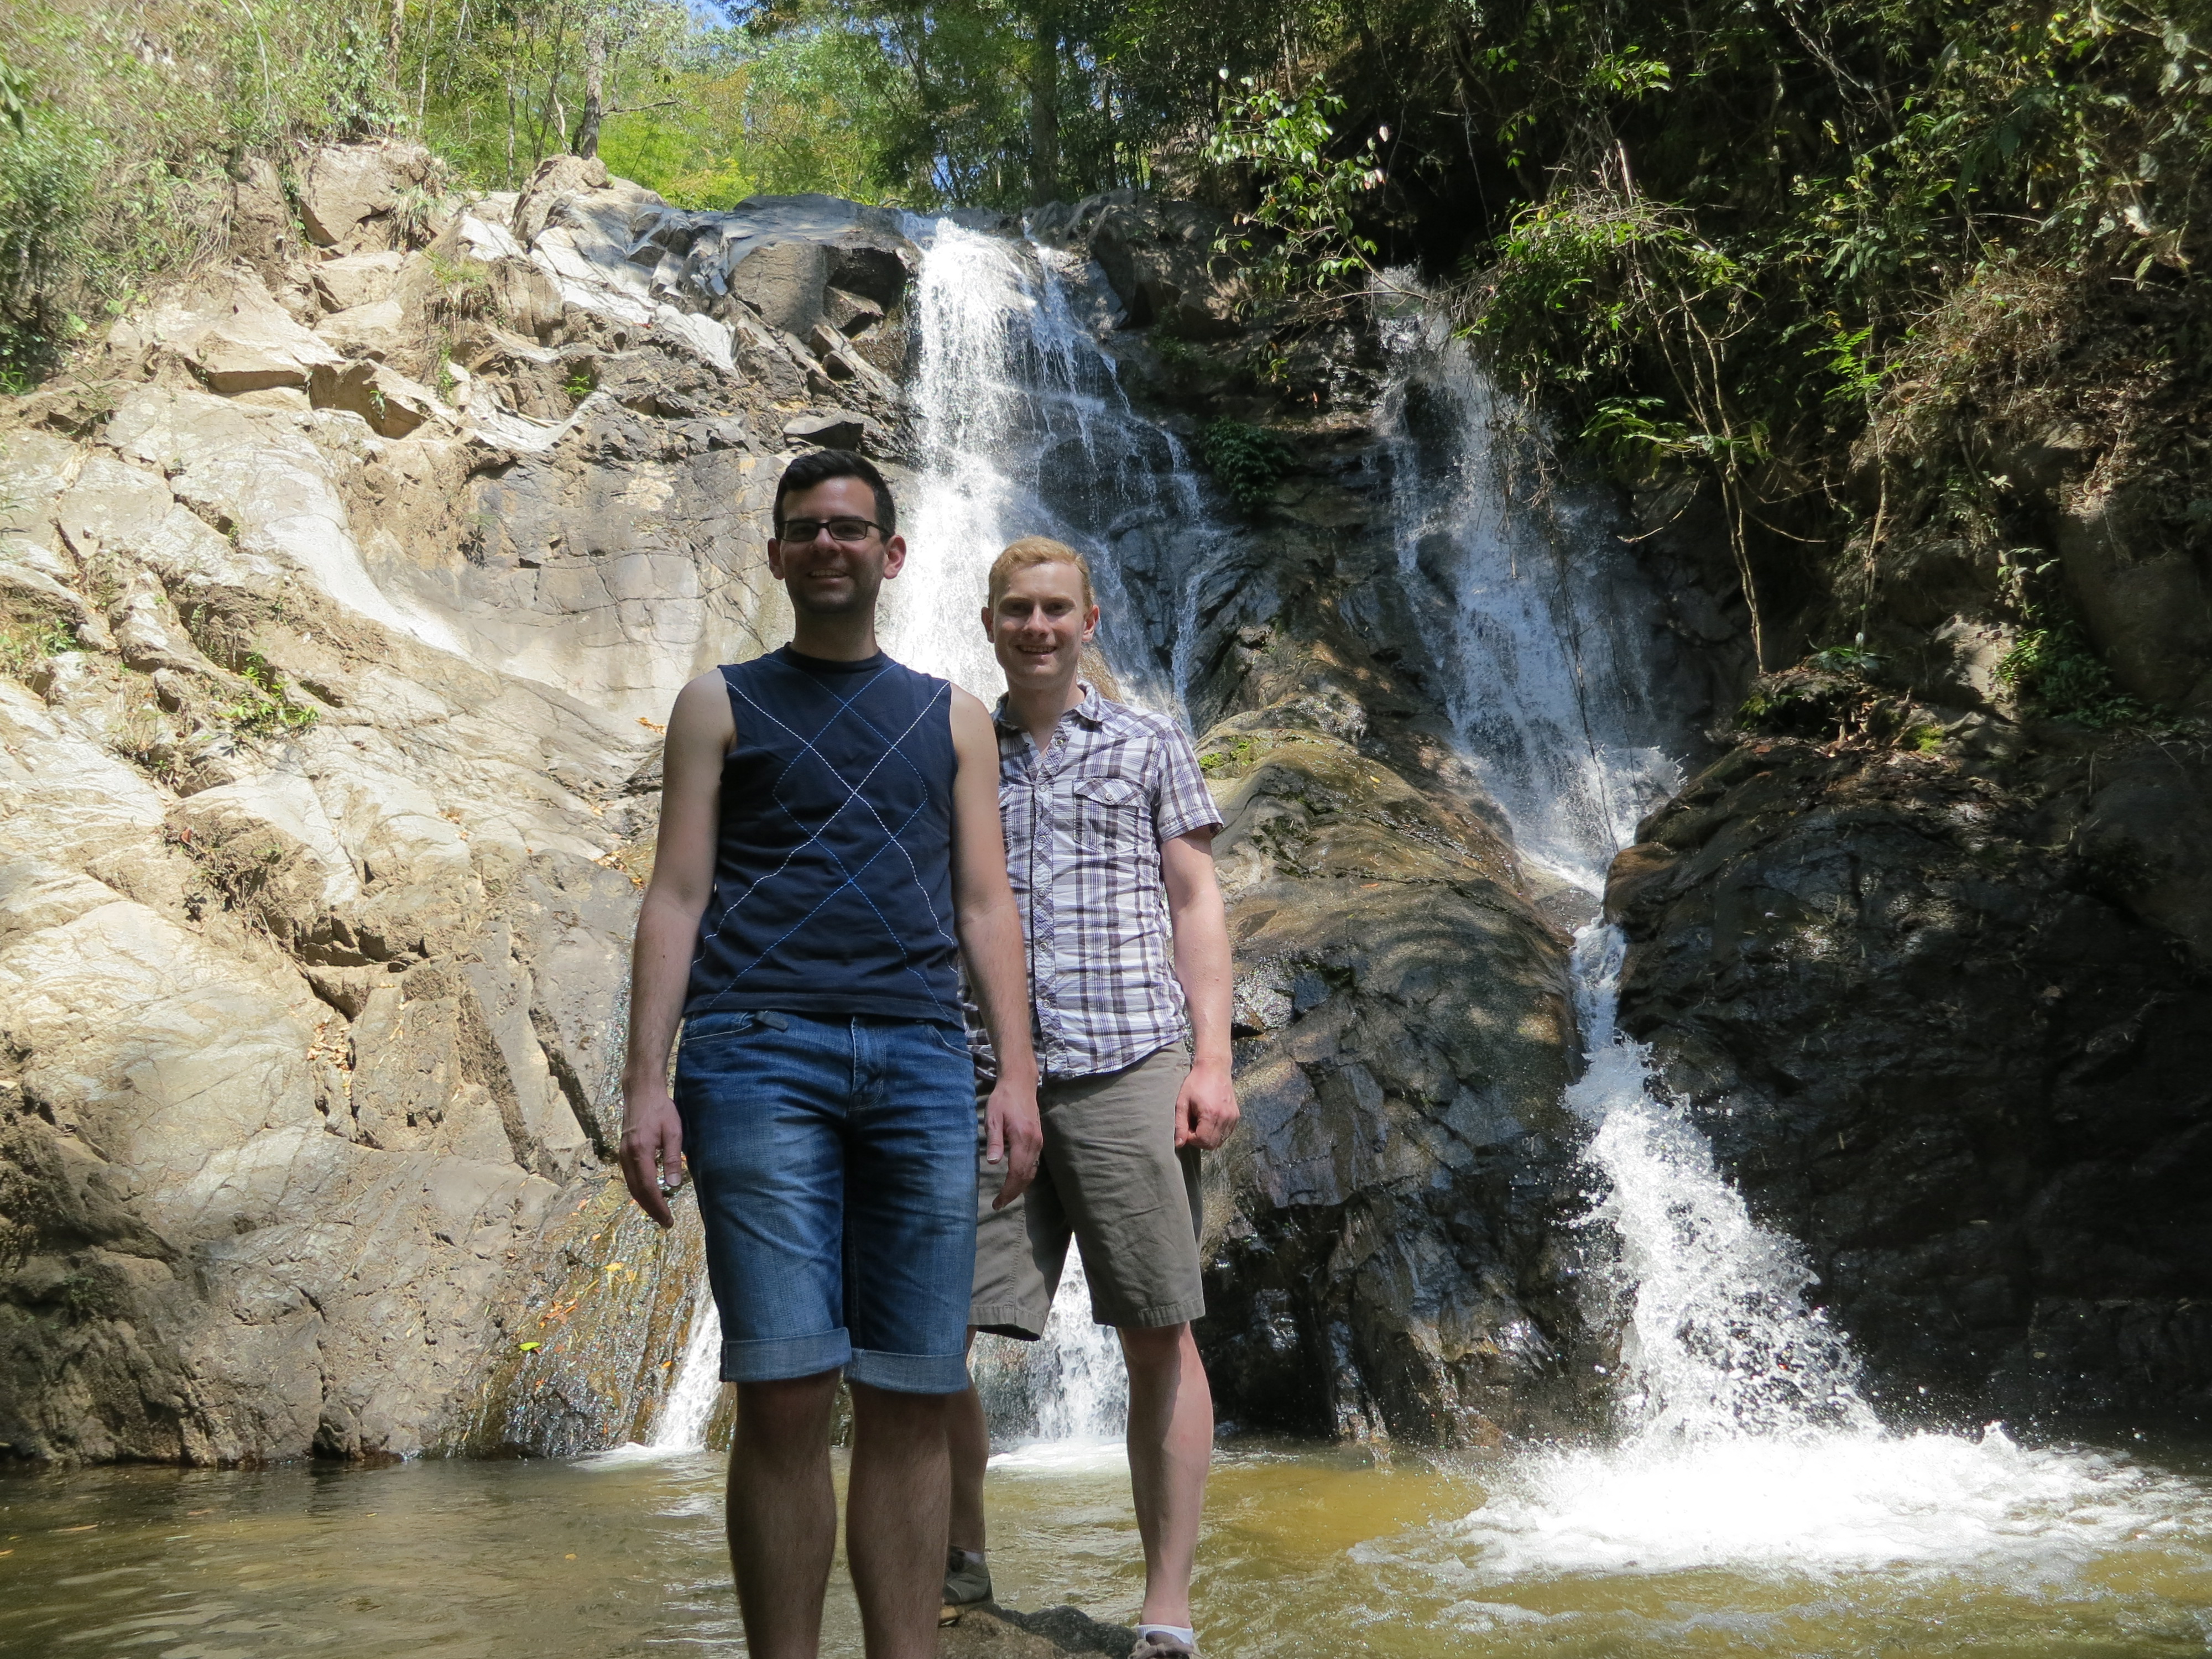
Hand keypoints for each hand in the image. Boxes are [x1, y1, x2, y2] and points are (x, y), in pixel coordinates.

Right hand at [619, 1087, 684, 1228]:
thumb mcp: (673, 1132)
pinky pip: (630, 1177)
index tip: (668, 1219)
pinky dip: (639, 1190)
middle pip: (637, 1191)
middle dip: (651, 1209)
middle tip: (665, 1222)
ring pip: (631, 1185)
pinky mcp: (623, 1152)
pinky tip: (649, 1194)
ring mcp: (623, 1155)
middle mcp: (627, 1156)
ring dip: (644, 1201)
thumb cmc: (661, 1109)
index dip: (658, 1206)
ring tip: (658, 1212)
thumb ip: (672, 1158)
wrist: (641, 1093)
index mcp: (640, 1152)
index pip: (648, 1187)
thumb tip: (674, 1184)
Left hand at [983, 1071, 1041, 1209]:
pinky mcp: (1039, 1139)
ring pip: (1031, 1171)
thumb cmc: (1003, 1100)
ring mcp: (1039, 1141)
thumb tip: (993, 1163)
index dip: (1008, 1190)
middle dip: (1013, 1192)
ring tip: (1005, 1196)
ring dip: (1020, 1186)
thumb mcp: (993, 1118)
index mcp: (1022, 1138)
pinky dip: (1025, 1176)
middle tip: (999, 1204)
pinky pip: (1034, 1163)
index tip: (998, 1202)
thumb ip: (994, 1140)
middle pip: (1026, 1176)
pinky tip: (1016, 1180)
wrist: (1020, 1084)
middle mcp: (1034, 1142)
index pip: (1017, 1172)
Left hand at [1174, 1057, 1238, 1150]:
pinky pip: (1226, 1134)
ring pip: (1220, 1141)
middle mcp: (1225, 1117)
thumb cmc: (1196, 1083)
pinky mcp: (1236, 1116)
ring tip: (1201, 1122)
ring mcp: (1233, 1117)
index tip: (1186, 1127)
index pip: (1202, 1141)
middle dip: (1199, 1140)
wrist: (1214, 1067)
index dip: (1191, 1138)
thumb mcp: (1183, 1102)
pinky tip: (1209, 1120)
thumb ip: (1180, 1124)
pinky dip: (1217, 1132)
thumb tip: (1179, 1144)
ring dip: (1208, 1137)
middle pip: (1212, 1144)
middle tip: (1192, 1125)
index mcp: (1211, 1114)